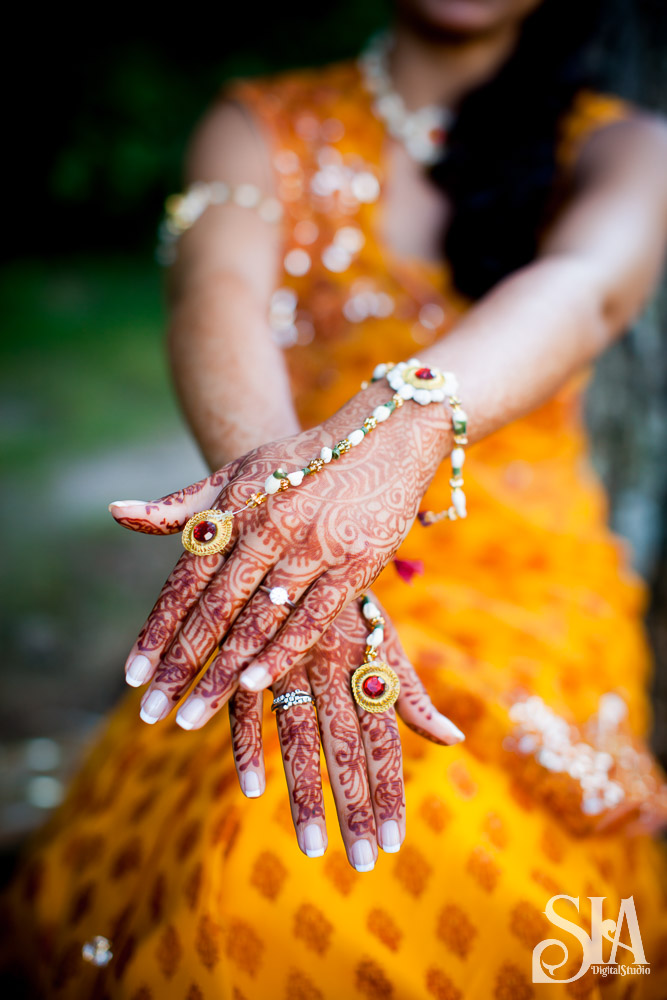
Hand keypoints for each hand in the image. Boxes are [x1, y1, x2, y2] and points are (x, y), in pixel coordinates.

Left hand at [110, 381, 448, 724]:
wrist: (386, 436)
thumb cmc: (302, 460)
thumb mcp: (239, 472)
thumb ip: (183, 504)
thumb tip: (117, 513)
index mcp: (234, 506)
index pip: (185, 579)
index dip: (158, 629)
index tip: (133, 676)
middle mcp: (268, 526)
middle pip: (215, 608)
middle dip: (182, 664)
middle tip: (154, 711)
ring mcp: (313, 545)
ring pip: (258, 619)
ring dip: (224, 671)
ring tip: (194, 715)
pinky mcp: (355, 562)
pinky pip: (312, 615)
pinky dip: (282, 651)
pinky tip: (255, 685)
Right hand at [226, 599, 463, 869]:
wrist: (299, 541)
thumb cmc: (348, 604)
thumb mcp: (382, 642)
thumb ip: (411, 695)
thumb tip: (456, 740)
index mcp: (366, 664)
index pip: (383, 739)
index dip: (389, 789)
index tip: (394, 842)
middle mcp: (331, 666)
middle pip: (345, 746)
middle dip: (354, 806)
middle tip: (363, 862)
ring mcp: (287, 661)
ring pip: (298, 736)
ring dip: (303, 793)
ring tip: (311, 848)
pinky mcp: (245, 655)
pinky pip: (245, 707)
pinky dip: (246, 746)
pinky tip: (252, 790)